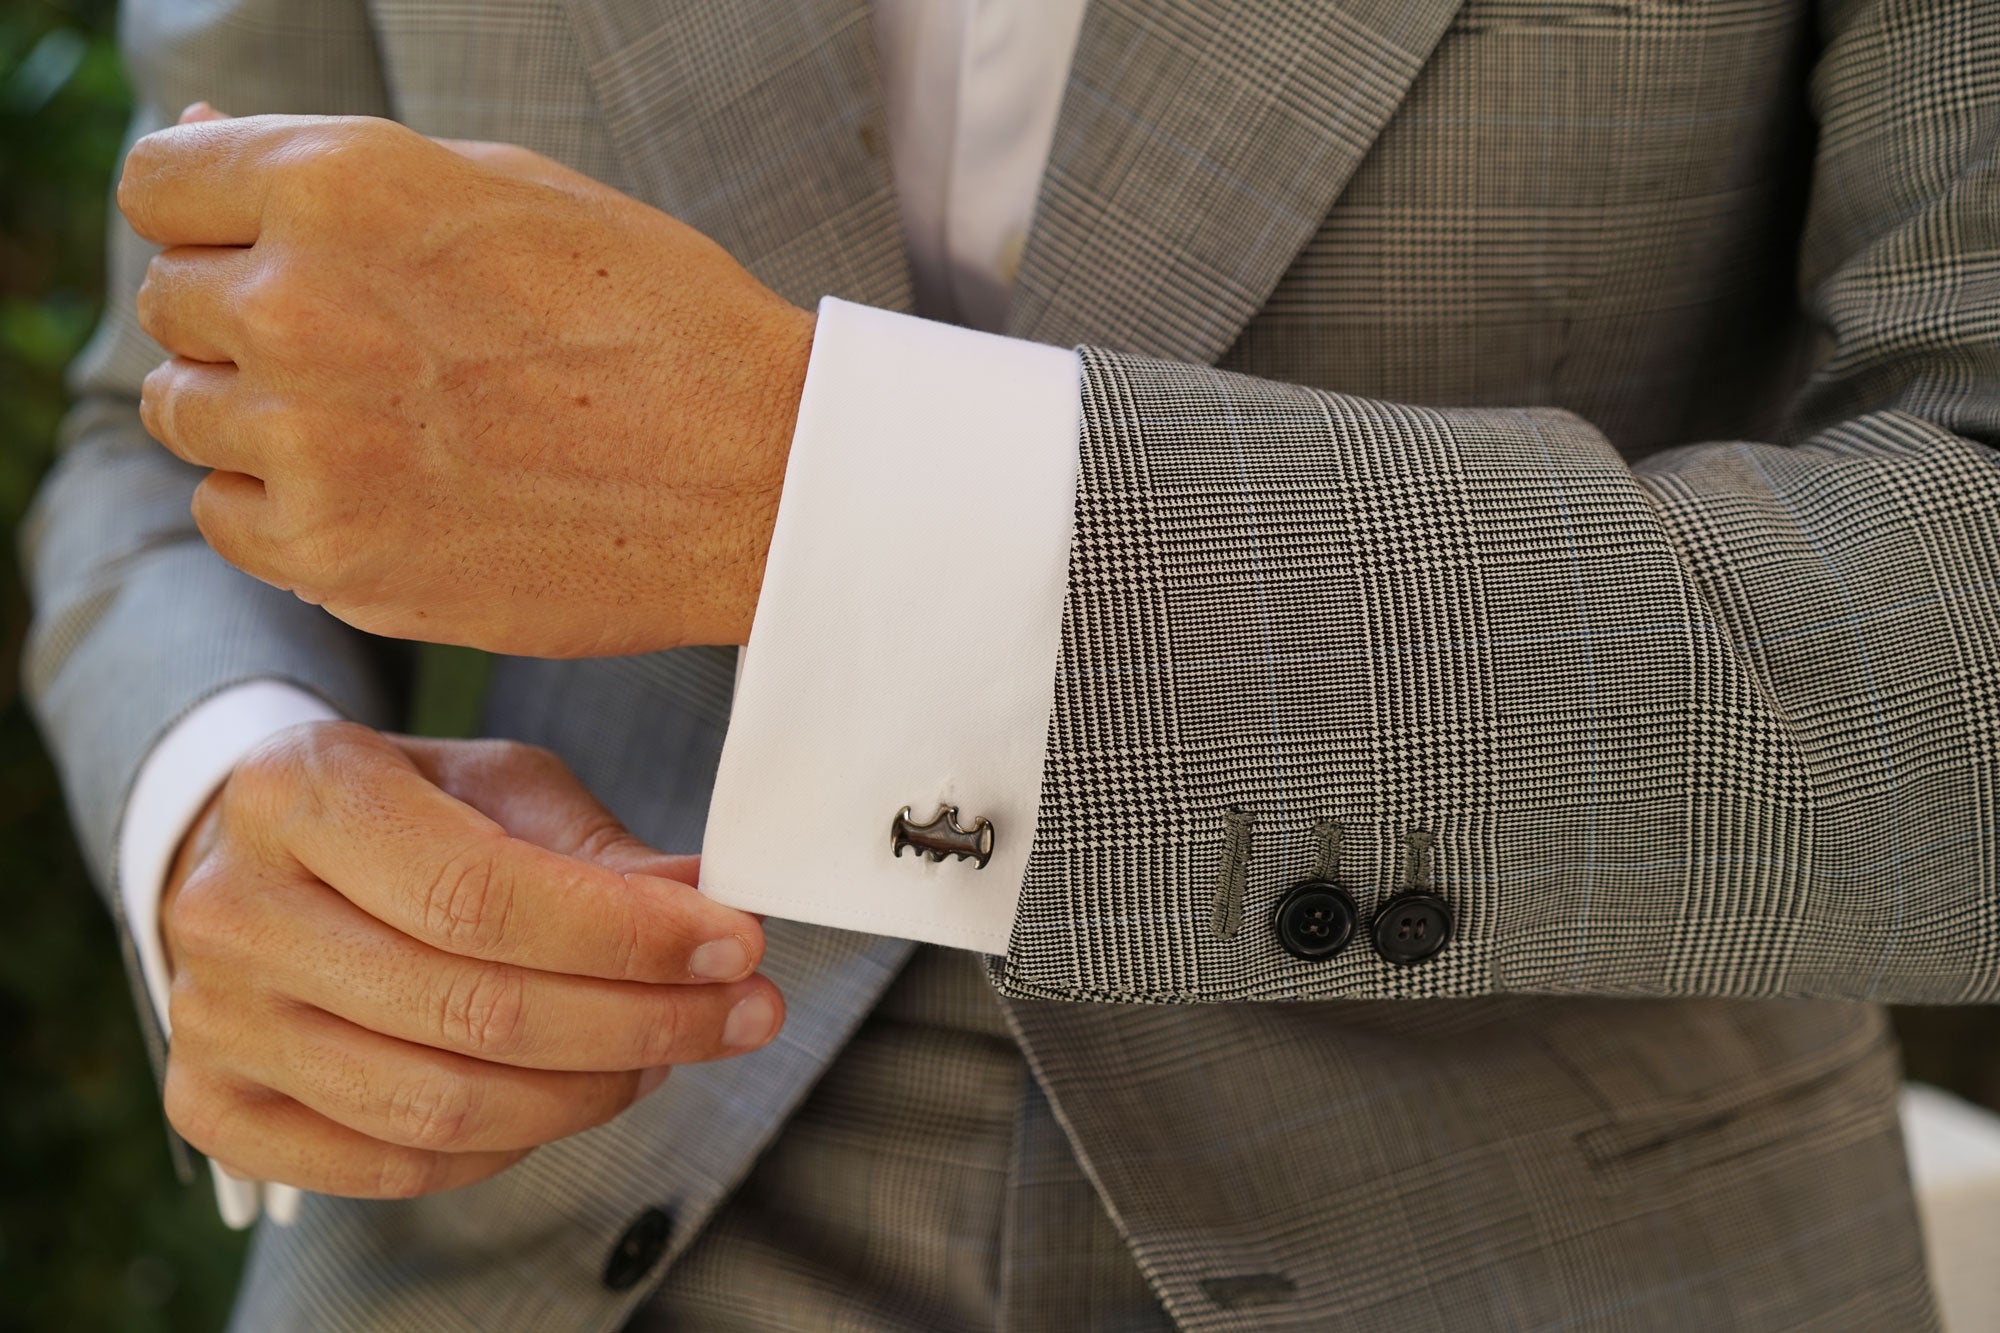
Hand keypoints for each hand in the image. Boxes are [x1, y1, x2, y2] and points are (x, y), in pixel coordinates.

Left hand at [120, 109, 814, 657]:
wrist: (761, 477)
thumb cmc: (655, 318)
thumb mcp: (505, 189)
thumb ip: (336, 169)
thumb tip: (200, 130)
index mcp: (341, 184)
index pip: (158, 182)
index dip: (214, 217)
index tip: (271, 253)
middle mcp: (301, 305)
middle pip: (169, 302)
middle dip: (245, 318)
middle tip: (370, 351)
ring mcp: (310, 441)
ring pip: (185, 413)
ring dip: (261, 416)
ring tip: (389, 426)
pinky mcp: (336, 553)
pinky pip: (228, 520)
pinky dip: (284, 510)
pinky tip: (386, 492)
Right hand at [158, 723, 780, 1198]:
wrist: (261, 858)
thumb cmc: (402, 810)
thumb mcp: (497, 786)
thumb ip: (597, 850)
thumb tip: (709, 903)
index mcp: (302, 793)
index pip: (483, 894)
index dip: (626, 935)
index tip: (736, 944)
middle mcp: (235, 911)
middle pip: (472, 1011)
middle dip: (641, 1021)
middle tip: (741, 1011)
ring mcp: (213, 1020)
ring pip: (440, 1107)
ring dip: (591, 1092)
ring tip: (669, 1053)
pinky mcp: (219, 1109)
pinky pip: (395, 1167)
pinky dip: (512, 1146)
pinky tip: (579, 1095)